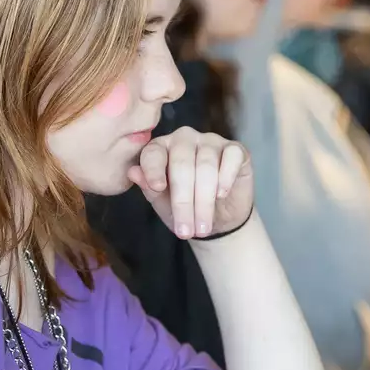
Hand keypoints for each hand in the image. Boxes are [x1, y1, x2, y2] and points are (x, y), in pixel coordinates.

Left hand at [128, 127, 252, 239]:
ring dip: (204, 200)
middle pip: (182, 163)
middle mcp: (185, 139)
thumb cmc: (184, 207)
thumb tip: (132, 172)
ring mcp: (212, 141)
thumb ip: (148, 187)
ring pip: (207, 165)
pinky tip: (221, 195)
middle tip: (186, 230)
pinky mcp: (237, 149)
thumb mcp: (161, 201)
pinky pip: (232, 157)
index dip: (154, 169)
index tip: (157, 188)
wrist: (218, 217)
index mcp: (161, 148)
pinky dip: (226, 177)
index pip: (154, 152)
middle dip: (184, 200)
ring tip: (203, 227)